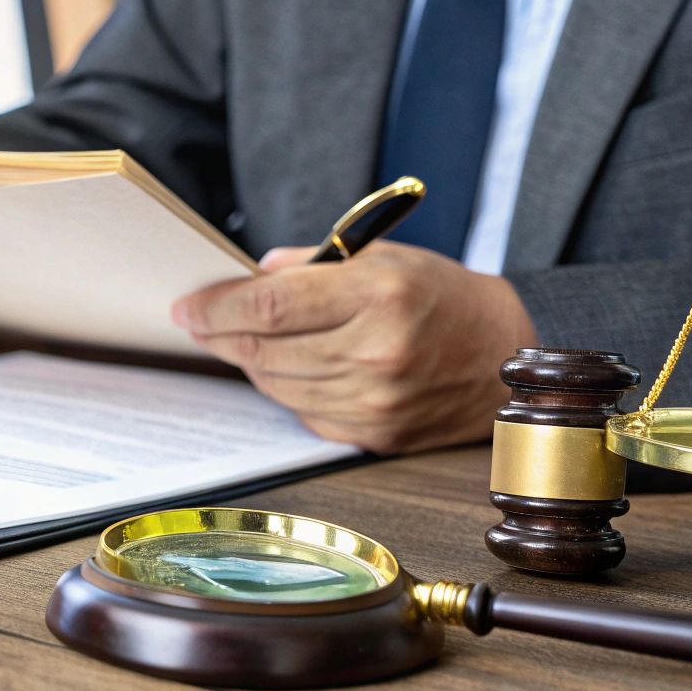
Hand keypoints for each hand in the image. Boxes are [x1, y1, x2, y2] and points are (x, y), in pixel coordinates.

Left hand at [170, 242, 536, 453]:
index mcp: (379, 296)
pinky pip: (303, 411)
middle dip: (221, 333)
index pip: (272, 305)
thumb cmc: (440, 296)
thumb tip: (250, 277)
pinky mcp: (375, 434)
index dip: (218, 307)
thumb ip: (311, 264)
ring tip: (238, 339)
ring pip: (277, 384)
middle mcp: (377, 352)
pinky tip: (285, 367)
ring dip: (248, 361)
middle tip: (199, 320)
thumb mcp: (383, 257)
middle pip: (265, 349)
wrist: (504, 357)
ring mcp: (376, 400)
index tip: (187, 306)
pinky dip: (284, 388)